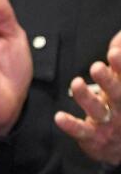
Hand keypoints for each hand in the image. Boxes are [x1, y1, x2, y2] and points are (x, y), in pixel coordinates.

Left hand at [55, 31, 120, 164]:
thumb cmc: (120, 107)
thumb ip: (119, 63)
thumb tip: (118, 37)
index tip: (114, 52)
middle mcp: (120, 108)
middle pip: (117, 94)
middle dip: (108, 80)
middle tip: (97, 67)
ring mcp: (108, 123)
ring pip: (98, 111)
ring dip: (86, 97)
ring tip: (76, 83)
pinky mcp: (94, 137)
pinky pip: (82, 131)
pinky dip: (71, 125)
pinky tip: (59, 117)